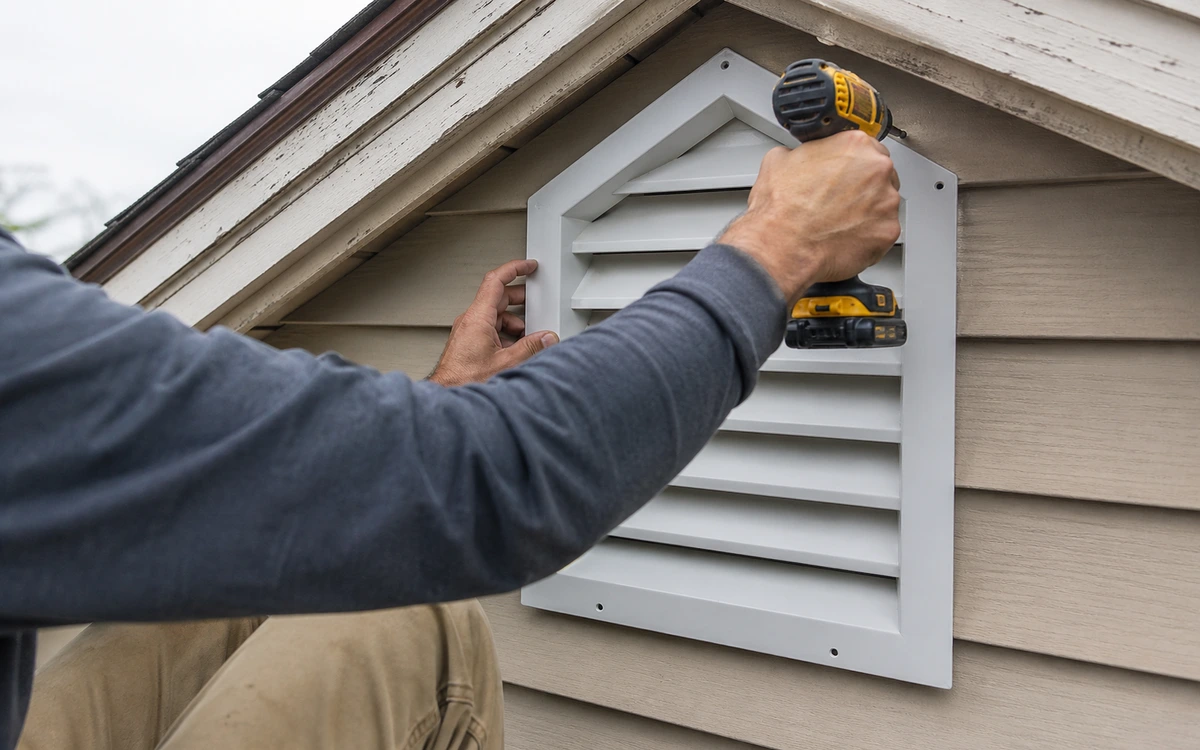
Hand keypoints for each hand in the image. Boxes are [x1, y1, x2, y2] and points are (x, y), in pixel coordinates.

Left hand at [428, 259, 558, 386]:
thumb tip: (546, 338)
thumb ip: (530, 348)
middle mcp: (470, 321)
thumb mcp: (506, 363)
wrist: (448, 394)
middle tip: (535, 302)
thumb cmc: (465, 380)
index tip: (528, 266)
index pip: (496, 281)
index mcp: (478, 318)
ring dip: (514, 321)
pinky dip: (505, 332)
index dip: (514, 269)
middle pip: (498, 297)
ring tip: (528, 336)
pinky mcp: (468, 342)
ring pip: (495, 315)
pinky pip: (489, 328)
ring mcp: (467, 331)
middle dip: (520, 299)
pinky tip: (515, 348)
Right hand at [718, 130, 900, 303]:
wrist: (782, 248)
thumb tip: (797, 157)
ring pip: (884, 204)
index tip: (845, 174)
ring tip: (839, 222)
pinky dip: (868, 236)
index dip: (853, 164)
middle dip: (863, 187)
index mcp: (855, 146)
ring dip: (867, 211)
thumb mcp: (778, 161)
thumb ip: (801, 153)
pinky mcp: (888, 231)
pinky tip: (845, 237)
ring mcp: (887, 202)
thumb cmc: (781, 210)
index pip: (867, 147)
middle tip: (839, 201)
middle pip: (881, 175)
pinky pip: (883, 231)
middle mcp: (877, 170)